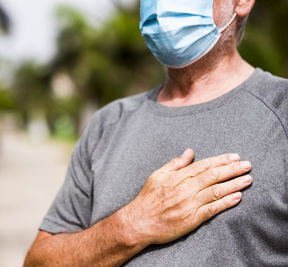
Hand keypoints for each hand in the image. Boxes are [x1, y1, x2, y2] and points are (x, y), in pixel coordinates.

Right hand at [119, 148, 251, 245]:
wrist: (140, 222)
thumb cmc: (148, 198)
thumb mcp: (158, 175)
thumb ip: (175, 164)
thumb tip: (190, 152)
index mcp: (177, 177)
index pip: (204, 165)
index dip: (221, 160)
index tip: (234, 157)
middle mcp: (185, 189)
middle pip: (213, 176)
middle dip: (232, 169)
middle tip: (247, 165)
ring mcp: (190, 204)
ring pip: (216, 191)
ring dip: (234, 184)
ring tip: (247, 179)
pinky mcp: (192, 219)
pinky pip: (213, 209)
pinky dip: (226, 202)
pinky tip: (237, 197)